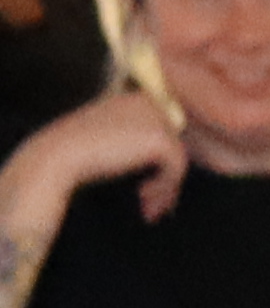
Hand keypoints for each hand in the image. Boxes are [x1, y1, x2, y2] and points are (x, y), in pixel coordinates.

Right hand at [0, 88, 182, 257]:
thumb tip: (165, 169)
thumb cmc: (74, 155)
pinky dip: (166, 190)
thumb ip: (134, 146)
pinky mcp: (159, 138)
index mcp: (132, 98)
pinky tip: (145, 204)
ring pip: (176, 158)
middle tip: (148, 203)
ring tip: (149, 209)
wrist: (55, 157)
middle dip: (164, 176)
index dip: (156, 161)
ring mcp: (155, 118)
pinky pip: (176, 168)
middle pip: (171, 144)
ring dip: (165, 188)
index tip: (144, 186)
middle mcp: (147, 102)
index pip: (161, 130)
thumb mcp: (108, 143)